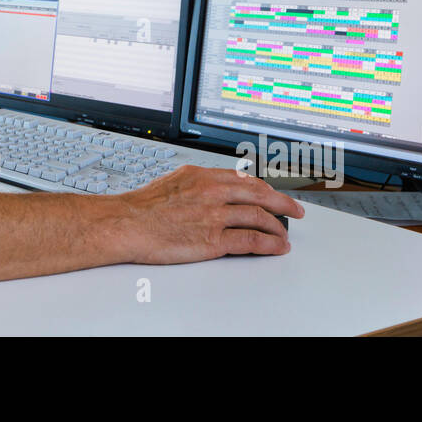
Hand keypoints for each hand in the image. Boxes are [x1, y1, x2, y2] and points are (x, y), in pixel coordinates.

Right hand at [121, 166, 304, 261]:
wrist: (126, 223)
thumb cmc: (142, 208)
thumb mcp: (173, 182)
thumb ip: (196, 185)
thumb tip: (211, 190)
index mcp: (202, 175)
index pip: (243, 179)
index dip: (264, 188)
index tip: (273, 194)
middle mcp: (212, 192)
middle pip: (258, 194)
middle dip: (281, 203)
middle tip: (294, 210)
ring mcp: (214, 215)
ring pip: (258, 216)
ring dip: (277, 226)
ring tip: (286, 233)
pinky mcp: (213, 239)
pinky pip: (250, 240)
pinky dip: (268, 243)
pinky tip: (276, 246)